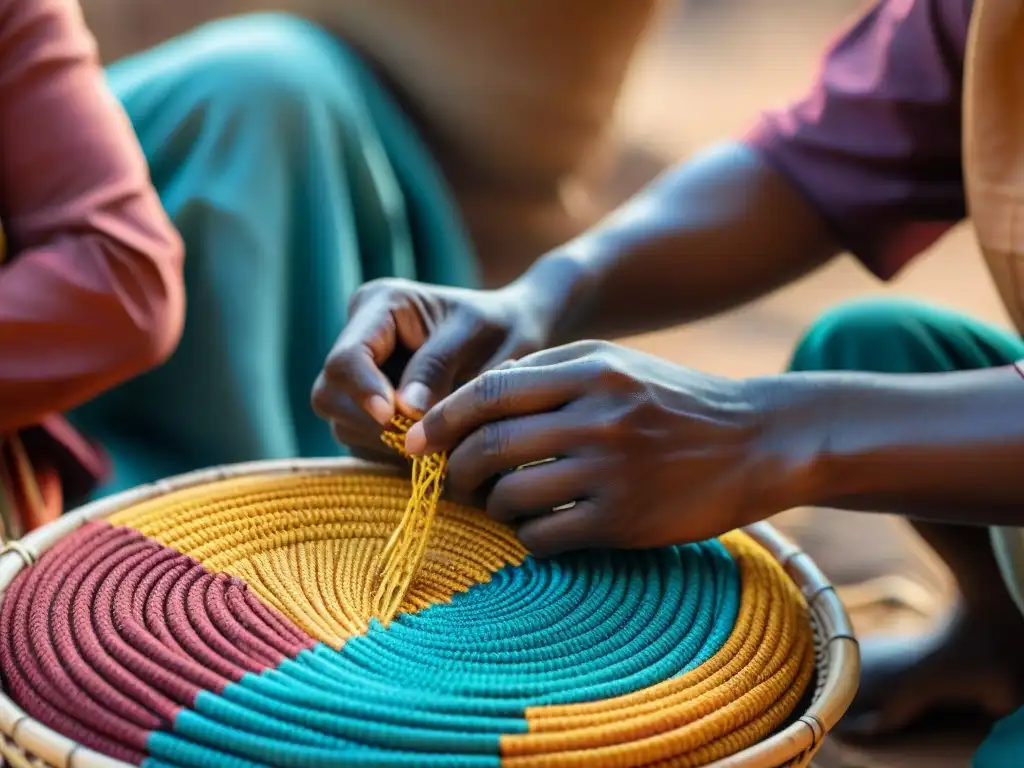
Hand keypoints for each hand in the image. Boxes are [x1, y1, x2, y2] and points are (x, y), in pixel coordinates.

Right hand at [311, 278, 552, 460]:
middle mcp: (359, 338)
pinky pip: (361, 441)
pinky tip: (431, 443)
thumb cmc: (501, 328)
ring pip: (341, 423)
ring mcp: (358, 376)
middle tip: (425, 435)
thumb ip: (438, 367)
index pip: (346, 358)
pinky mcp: (366, 407)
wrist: (515, 337)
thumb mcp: (477, 336)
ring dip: (384, 440)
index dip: (364, 392)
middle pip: (330, 395)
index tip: (394, 416)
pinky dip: (393, 450)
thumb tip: (404, 411)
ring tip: (437, 438)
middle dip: (373, 423)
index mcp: (379, 305)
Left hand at [405, 341, 799, 554]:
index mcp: (590, 369)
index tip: (413, 443)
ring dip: (491, 505)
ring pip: (511, 496)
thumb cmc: (673, 400)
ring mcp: (612, 470)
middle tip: (450, 481)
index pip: (490, 391)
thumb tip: (472, 400)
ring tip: (499, 504)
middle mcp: (597, 415)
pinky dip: (527, 536)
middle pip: (490, 446)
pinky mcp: (625, 519)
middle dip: (455, 469)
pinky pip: (545, 535)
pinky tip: (538, 528)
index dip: (440, 419)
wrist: (756, 440)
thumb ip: (548, 370)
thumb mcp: (616, 362)